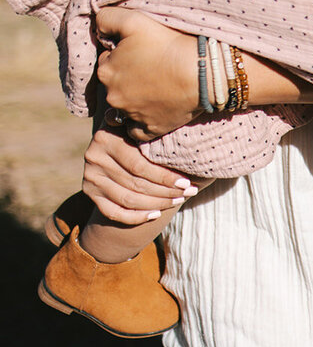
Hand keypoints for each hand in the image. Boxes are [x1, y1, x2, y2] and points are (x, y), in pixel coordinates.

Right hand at [82, 129, 203, 223]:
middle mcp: (94, 158)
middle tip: (189, 192)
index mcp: (106, 138)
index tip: (186, 182)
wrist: (114, 139)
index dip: (164, 177)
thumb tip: (188, 144)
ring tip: (178, 200)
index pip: (139, 166)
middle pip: (135, 184)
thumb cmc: (139, 133)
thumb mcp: (142, 129)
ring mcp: (90, 177)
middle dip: (166, 191)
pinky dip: (136, 217)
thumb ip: (154, 135)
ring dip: (157, 204)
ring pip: (128, 200)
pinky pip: (113, 213)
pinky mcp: (90, 193)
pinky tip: (156, 214)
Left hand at [95, 6, 199, 139]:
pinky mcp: (150, 129)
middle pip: (115, 85)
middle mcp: (113, 95)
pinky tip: (153, 112)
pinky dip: (141, 124)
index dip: (124, 55)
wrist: (202, 71)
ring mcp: (131, 115)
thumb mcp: (134, 20)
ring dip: (133, 101)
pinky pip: (137, 132)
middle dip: (127, 78)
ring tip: (153, 91)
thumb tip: (96, 27)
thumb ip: (107, 19)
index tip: (142, 52)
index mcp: (106, 70)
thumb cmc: (169, 43)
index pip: (107, 61)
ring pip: (123, 109)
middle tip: (151, 69)